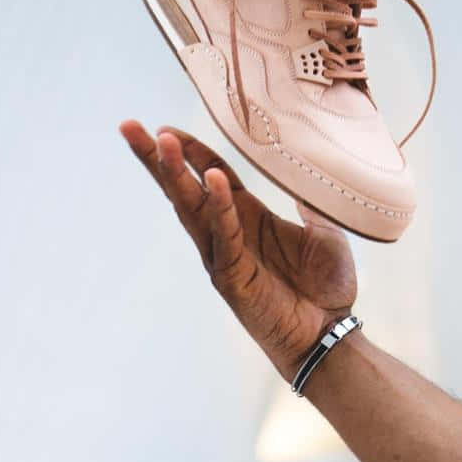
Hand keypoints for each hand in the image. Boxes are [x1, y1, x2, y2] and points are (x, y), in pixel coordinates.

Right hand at [119, 121, 357, 377]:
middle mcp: (228, 232)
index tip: (167, 126)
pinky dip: (219, 208)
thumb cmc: (326, 288)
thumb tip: (311, 172)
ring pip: (192, 208)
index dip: (192, 150)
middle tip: (130, 127)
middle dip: (156, 158)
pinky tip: (214, 181)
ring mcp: (225, 255)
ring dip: (176, 174)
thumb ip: (313, 204)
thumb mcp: (325, 233)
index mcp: (247, 216)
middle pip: (184, 188)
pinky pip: (224, 236)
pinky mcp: (232, 277)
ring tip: (160, 142)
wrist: (330, 335)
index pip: (212, 174)